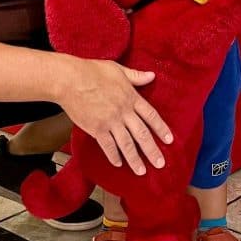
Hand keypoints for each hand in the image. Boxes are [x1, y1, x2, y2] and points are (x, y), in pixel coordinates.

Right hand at [57, 57, 172, 174]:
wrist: (70, 80)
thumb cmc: (92, 71)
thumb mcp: (117, 69)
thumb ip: (135, 76)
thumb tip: (152, 75)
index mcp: (131, 97)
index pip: (151, 115)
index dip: (161, 128)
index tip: (170, 140)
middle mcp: (123, 112)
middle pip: (142, 134)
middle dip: (152, 150)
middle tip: (160, 164)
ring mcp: (110, 121)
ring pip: (126, 144)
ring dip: (135, 159)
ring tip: (142, 171)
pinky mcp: (96, 128)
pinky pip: (108, 146)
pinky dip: (114, 156)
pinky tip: (118, 164)